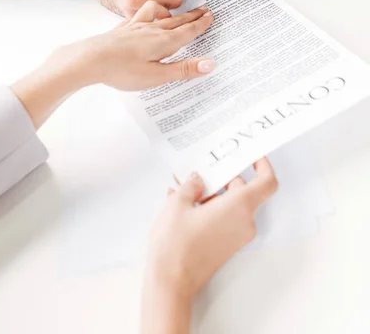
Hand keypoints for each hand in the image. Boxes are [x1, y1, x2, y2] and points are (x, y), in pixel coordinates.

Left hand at [65, 1, 214, 90]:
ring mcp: (136, 27)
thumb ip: (184, 69)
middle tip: (204, 9)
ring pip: (159, 15)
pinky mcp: (122, 29)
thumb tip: (210, 64)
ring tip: (175, 12)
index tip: (211, 15)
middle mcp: (152, 30)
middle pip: (177, 21)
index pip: (188, 31)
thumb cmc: (122, 70)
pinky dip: (148, 13)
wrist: (90, 59)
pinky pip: (139, 15)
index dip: (201, 24)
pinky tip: (144, 17)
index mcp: (163, 42)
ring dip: (170, 12)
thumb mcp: (157, 75)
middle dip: (192, 15)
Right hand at [143, 160, 276, 309]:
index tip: (251, 155)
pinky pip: (226, 218)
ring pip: (232, 204)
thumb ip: (191, 185)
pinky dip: (211, 208)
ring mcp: (237, 236)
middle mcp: (244, 222)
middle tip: (201, 169)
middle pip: (245, 190)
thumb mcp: (178, 204)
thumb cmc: (176, 244)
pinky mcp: (227, 245)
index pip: (267, 182)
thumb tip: (197, 179)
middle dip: (224, 177)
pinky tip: (184, 205)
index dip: (263, 165)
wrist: (170, 283)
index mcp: (239, 207)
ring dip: (213, 193)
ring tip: (185, 189)